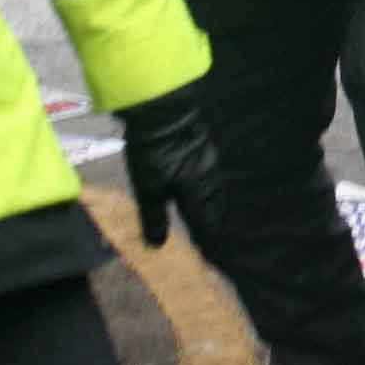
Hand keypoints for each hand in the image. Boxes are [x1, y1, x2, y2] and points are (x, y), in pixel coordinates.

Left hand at [119, 88, 227, 249]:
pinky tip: (198, 184)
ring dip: (211, 205)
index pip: (207, 224)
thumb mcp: (148, 188)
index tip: (208, 255)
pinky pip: (210, 175)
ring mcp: (209, 160)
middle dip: (212, 224)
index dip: (207, 241)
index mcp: (199, 193)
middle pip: (216, 208)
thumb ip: (154, 217)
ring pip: (215, 190)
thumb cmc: (155, 152)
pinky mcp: (204, 146)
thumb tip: (159, 246)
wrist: (164, 108)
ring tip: (205, 213)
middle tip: (208, 236)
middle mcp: (210, 178)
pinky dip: (206, 187)